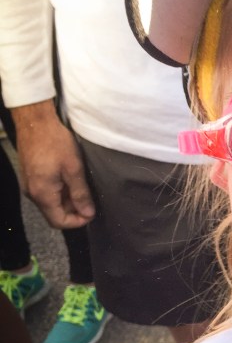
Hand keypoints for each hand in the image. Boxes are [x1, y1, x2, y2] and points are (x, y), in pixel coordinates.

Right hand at [13, 100, 94, 228]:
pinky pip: (46, 192)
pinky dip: (60, 191)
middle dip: (73, 211)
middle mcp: (32, 193)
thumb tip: (88, 213)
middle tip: (90, 200)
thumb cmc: (54, 141)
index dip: (77, 222)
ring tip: (82, 187)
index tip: (92, 213)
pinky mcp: (30, 176)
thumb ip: (80, 193)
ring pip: (50, 203)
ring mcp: (29, 184)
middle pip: (54, 214)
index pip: (58, 222)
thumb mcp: (74, 168)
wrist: (34, 120)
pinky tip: (71, 179)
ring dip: (67, 200)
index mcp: (42, 194)